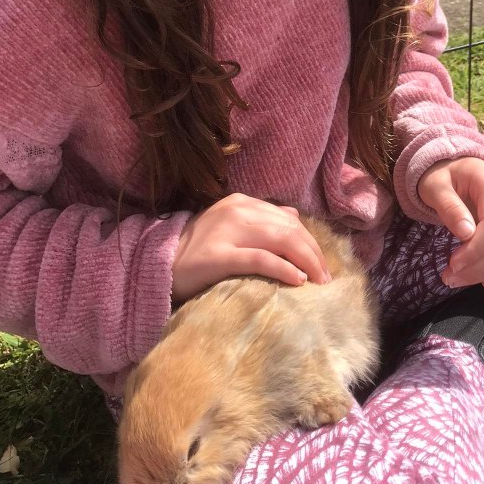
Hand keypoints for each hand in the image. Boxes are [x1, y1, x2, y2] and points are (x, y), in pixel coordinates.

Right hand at [171, 194, 331, 304]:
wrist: (157, 265)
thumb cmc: (197, 251)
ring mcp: (226, 231)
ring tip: (318, 281)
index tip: (323, 264)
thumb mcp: (230, 226)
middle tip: (326, 278)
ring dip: (306, 261)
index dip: (310, 241)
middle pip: (289, 229)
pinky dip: (283, 269)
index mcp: (241, 202)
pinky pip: (259, 260)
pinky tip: (298, 280)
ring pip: (280, 239)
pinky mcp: (218, 255)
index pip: (288, 219)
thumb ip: (261, 219)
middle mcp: (236, 211)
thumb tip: (293, 214)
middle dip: (313, 253)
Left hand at [418, 157, 483, 289]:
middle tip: (448, 278)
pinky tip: (483, 279)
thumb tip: (466, 234)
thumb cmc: (442, 174)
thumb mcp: (435, 186)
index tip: (453, 264)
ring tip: (457, 279)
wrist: (455, 165)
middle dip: (478, 266)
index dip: (476, 250)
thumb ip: (449, 207)